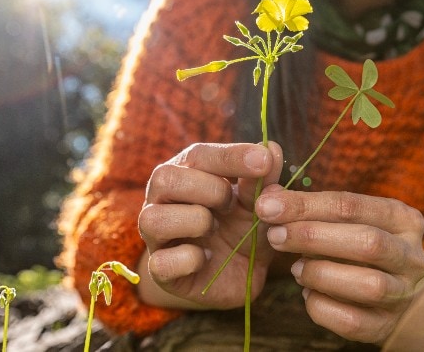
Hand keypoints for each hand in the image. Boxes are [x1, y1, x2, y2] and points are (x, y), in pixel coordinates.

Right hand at [138, 142, 282, 308]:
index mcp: (186, 174)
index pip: (197, 155)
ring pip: (152, 218)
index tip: (263, 161)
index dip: (230, 157)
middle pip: (164, 178)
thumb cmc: (243, 229)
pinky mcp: (159, 270)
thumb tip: (272, 148)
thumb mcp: (259, 205)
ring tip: (216, 229)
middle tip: (232, 204)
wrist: (240, 275)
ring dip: (195, 221)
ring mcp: (156, 236)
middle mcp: (162, 200)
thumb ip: (262, 181)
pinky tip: (207, 258)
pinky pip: (161, 262)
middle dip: (208, 189)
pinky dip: (190, 259)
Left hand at [255, 187, 423, 343]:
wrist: (393, 295)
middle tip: (276, 236)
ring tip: (296, 269)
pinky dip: (321, 306)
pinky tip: (308, 294)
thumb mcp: (346, 222)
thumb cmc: (358, 249)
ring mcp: (404, 294)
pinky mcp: (387, 325)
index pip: (352, 205)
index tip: (268, 206)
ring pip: (369, 285)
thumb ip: (311, 208)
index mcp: (403, 219)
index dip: (305, 205)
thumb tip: (269, 198)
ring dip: (322, 274)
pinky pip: (353, 321)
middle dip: (313, 237)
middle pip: (368, 242)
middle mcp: (412, 256)